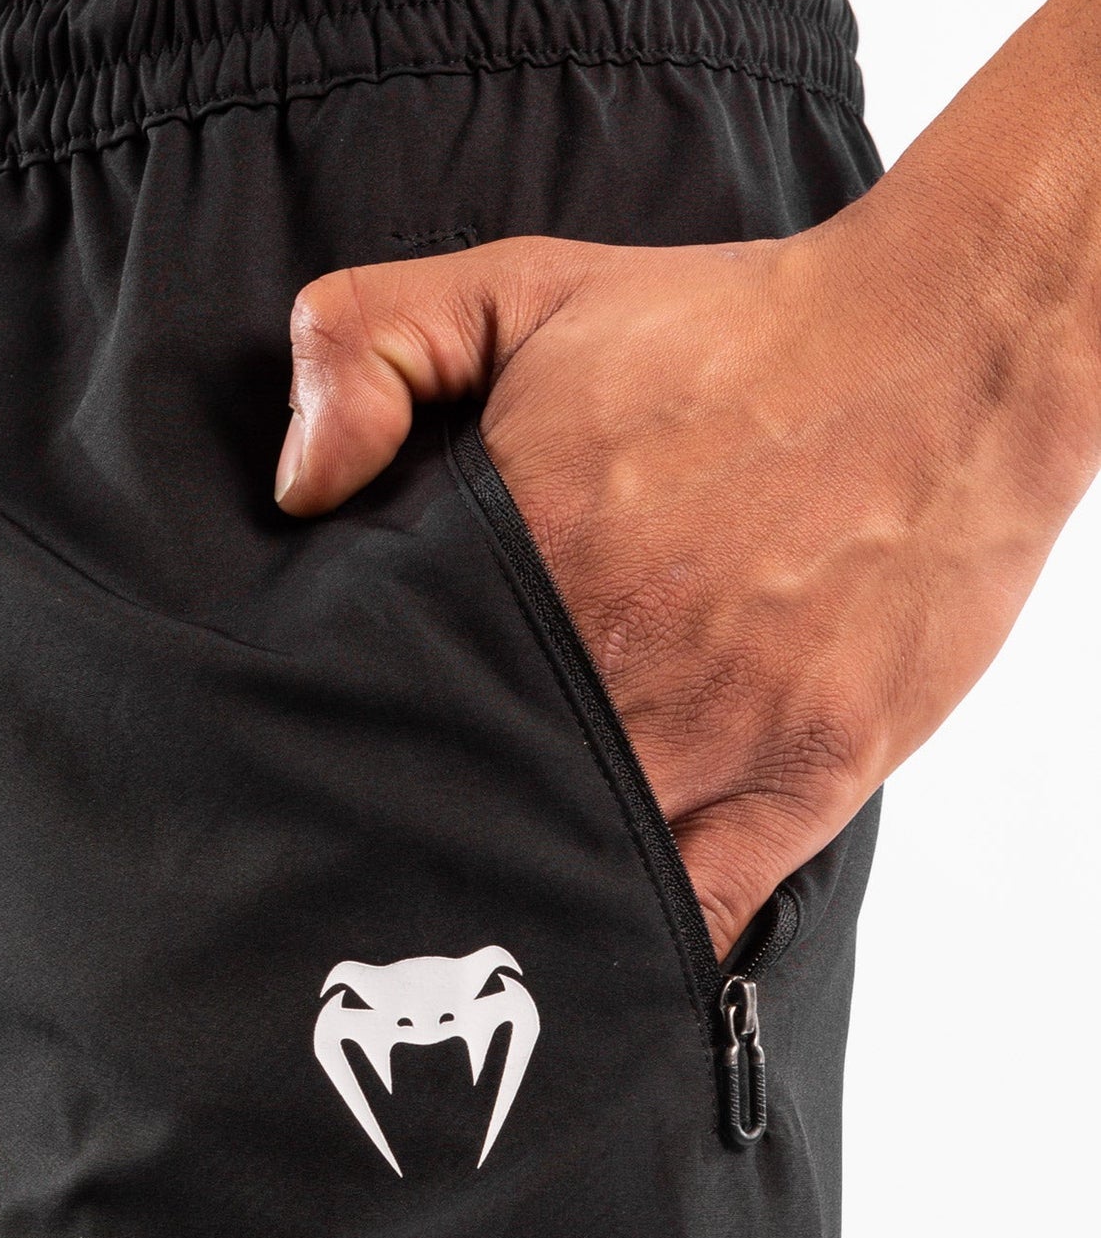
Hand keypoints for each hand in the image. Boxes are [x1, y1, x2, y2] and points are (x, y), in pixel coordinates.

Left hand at [274, 225, 1071, 956]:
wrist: (939, 354)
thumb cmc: (728, 331)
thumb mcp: (521, 287)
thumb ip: (372, 345)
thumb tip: (299, 485)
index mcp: (522, 553)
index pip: (382, 687)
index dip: (337, 736)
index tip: (311, 764)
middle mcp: (606, 661)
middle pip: (467, 791)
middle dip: (414, 827)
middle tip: (368, 864)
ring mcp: (712, 730)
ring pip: (573, 862)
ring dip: (515, 889)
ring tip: (462, 913)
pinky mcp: (807, 771)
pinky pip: (701, 904)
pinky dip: (643, 940)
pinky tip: (596, 950)